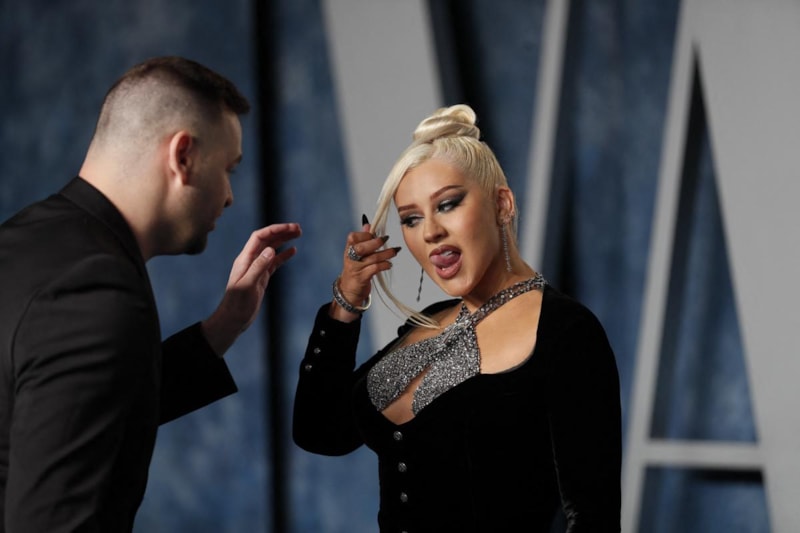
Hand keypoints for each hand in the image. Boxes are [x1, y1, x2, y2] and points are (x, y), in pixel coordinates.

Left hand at [202, 222, 301, 354]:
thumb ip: (258, 266)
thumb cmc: (237, 304)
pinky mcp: (261, 278)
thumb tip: (271, 249)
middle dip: (281, 232)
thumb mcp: (248, 285)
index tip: (289, 227)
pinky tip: (293, 251)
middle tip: (298, 229)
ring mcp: (256, 269)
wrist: (232, 320)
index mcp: (245, 259)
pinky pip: (274, 262)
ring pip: (271, 249)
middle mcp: (250, 261)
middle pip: (267, 240)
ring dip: (283, 240)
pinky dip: (283, 255)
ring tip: (298, 235)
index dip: (274, 230)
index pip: (259, 237)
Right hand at [331, 215, 400, 321]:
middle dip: (376, 242)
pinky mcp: (362, 278)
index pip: (353, 237)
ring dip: (386, 253)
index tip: (375, 234)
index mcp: (348, 249)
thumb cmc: (355, 270)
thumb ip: (362, 239)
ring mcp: (356, 268)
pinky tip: (389, 264)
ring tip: (395, 251)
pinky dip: (385, 265)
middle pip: (362, 247)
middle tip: (386, 239)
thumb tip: (368, 224)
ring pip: (372, 258)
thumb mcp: (356, 254)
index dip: (365, 234)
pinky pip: (375, 269)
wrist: (349, 291)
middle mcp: (350, 258)